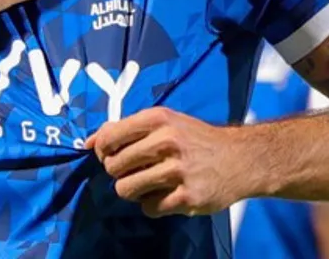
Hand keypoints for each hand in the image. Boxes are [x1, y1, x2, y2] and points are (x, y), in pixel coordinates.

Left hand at [87, 107, 250, 217]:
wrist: (240, 159)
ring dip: (132, 190)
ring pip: (126, 189)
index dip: (102, 150)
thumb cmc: (195, 138)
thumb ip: (126, 129)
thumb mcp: (164, 121)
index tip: (110, 155)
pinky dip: (152, 205)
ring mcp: (178, 171)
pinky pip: (149, 208)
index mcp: (158, 119)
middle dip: (118, 172)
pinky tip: (165, 195)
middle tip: (133, 171)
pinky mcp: (187, 198)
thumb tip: (88, 143)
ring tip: (147, 184)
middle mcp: (167, 142)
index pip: (108, 137)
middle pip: (114, 167)